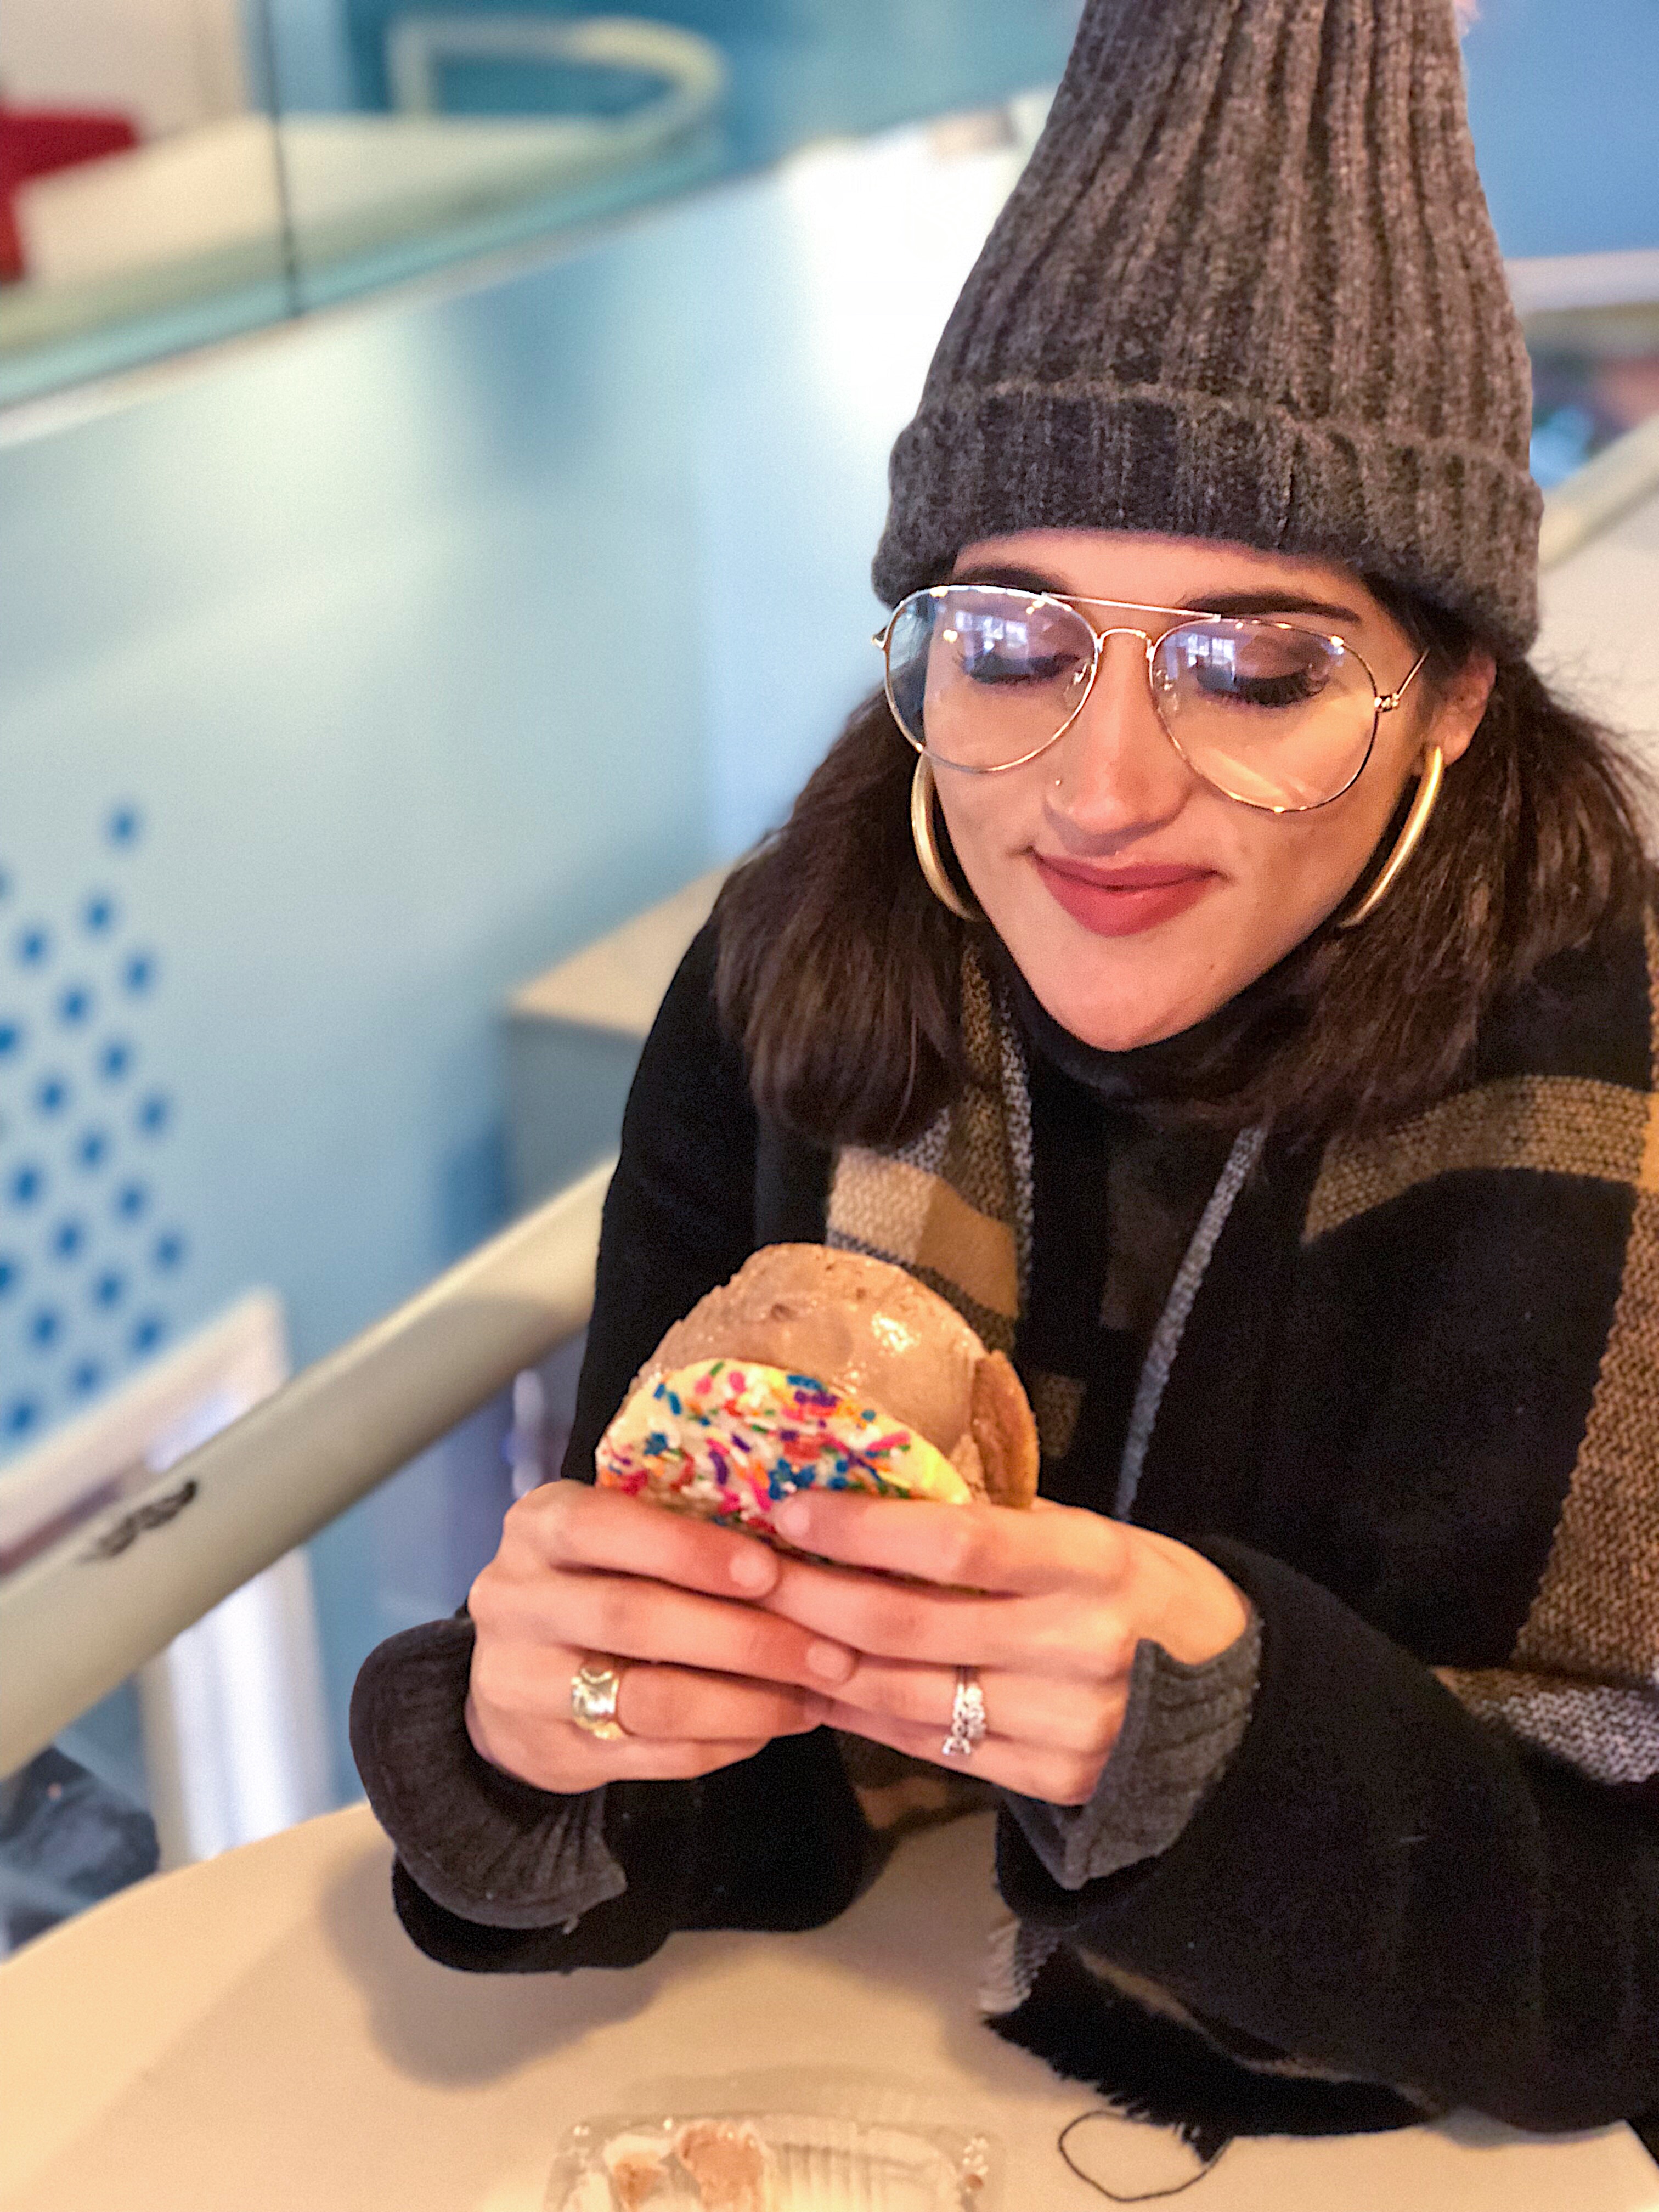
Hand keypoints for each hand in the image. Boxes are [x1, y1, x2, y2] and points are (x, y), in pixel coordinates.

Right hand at [464, 1481, 854, 1793]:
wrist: (512, 1672)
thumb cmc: (594, 1579)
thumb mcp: (613, 1537)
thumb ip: (679, 1529)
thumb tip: (802, 1538)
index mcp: (539, 1526)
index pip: (603, 1528)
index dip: (688, 1549)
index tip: (769, 1570)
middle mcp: (515, 1599)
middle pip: (633, 1618)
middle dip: (741, 1637)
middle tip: (825, 1651)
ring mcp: (521, 1683)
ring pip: (645, 1699)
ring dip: (743, 1701)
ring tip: (811, 1697)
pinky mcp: (548, 1753)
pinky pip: (649, 1755)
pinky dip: (720, 1743)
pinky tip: (769, 1728)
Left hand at [757, 1492, 1249, 1805]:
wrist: (1231, 1699)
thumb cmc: (1141, 1590)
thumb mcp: (1090, 1532)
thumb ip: (998, 1520)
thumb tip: (880, 1487)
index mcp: (1093, 1564)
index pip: (959, 1544)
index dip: (866, 1530)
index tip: (793, 1509)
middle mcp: (1079, 1647)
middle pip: (911, 1627)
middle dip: (813, 1599)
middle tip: (750, 1572)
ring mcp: (1065, 1726)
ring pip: (907, 1697)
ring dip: (824, 1663)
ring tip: (767, 1628)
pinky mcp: (1050, 1782)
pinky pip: (933, 1748)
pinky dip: (866, 1717)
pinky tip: (822, 1684)